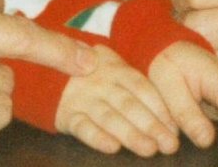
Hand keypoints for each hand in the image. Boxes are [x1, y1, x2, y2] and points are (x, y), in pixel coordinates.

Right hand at [55, 45, 179, 156]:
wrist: (42, 69)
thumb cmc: (89, 74)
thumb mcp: (110, 69)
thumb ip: (134, 86)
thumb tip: (170, 118)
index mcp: (115, 68)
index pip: (142, 87)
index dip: (160, 108)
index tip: (176, 128)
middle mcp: (100, 82)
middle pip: (129, 104)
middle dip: (152, 125)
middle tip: (170, 145)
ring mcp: (81, 98)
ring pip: (109, 117)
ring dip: (131, 134)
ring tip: (149, 150)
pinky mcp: (65, 114)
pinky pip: (82, 127)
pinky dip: (97, 138)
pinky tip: (113, 148)